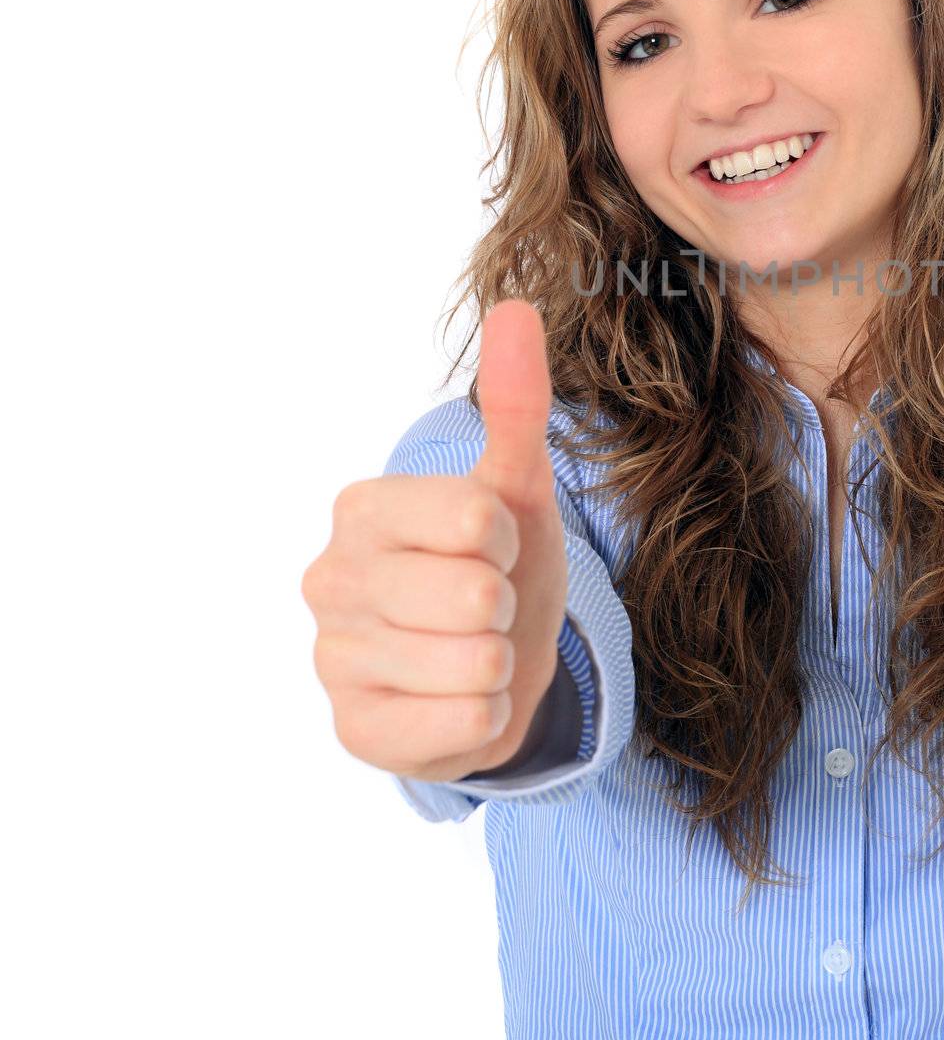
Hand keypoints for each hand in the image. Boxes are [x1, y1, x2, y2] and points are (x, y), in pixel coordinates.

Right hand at [303, 300, 570, 782]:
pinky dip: (484, 717)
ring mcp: (334, 660)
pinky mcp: (354, 732)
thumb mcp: (517, 483)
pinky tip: (459, 698)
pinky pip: (461, 729)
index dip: (508, 539)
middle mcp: (330, 580)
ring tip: (474, 649)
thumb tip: (518, 308)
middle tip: (485, 604)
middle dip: (505, 604)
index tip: (492, 545)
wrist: (494, 657)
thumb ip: (515, 402)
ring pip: (474, 665)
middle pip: (476, 597)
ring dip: (499, 662)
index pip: (476, 521)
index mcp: (363, 509)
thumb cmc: (498, 560)